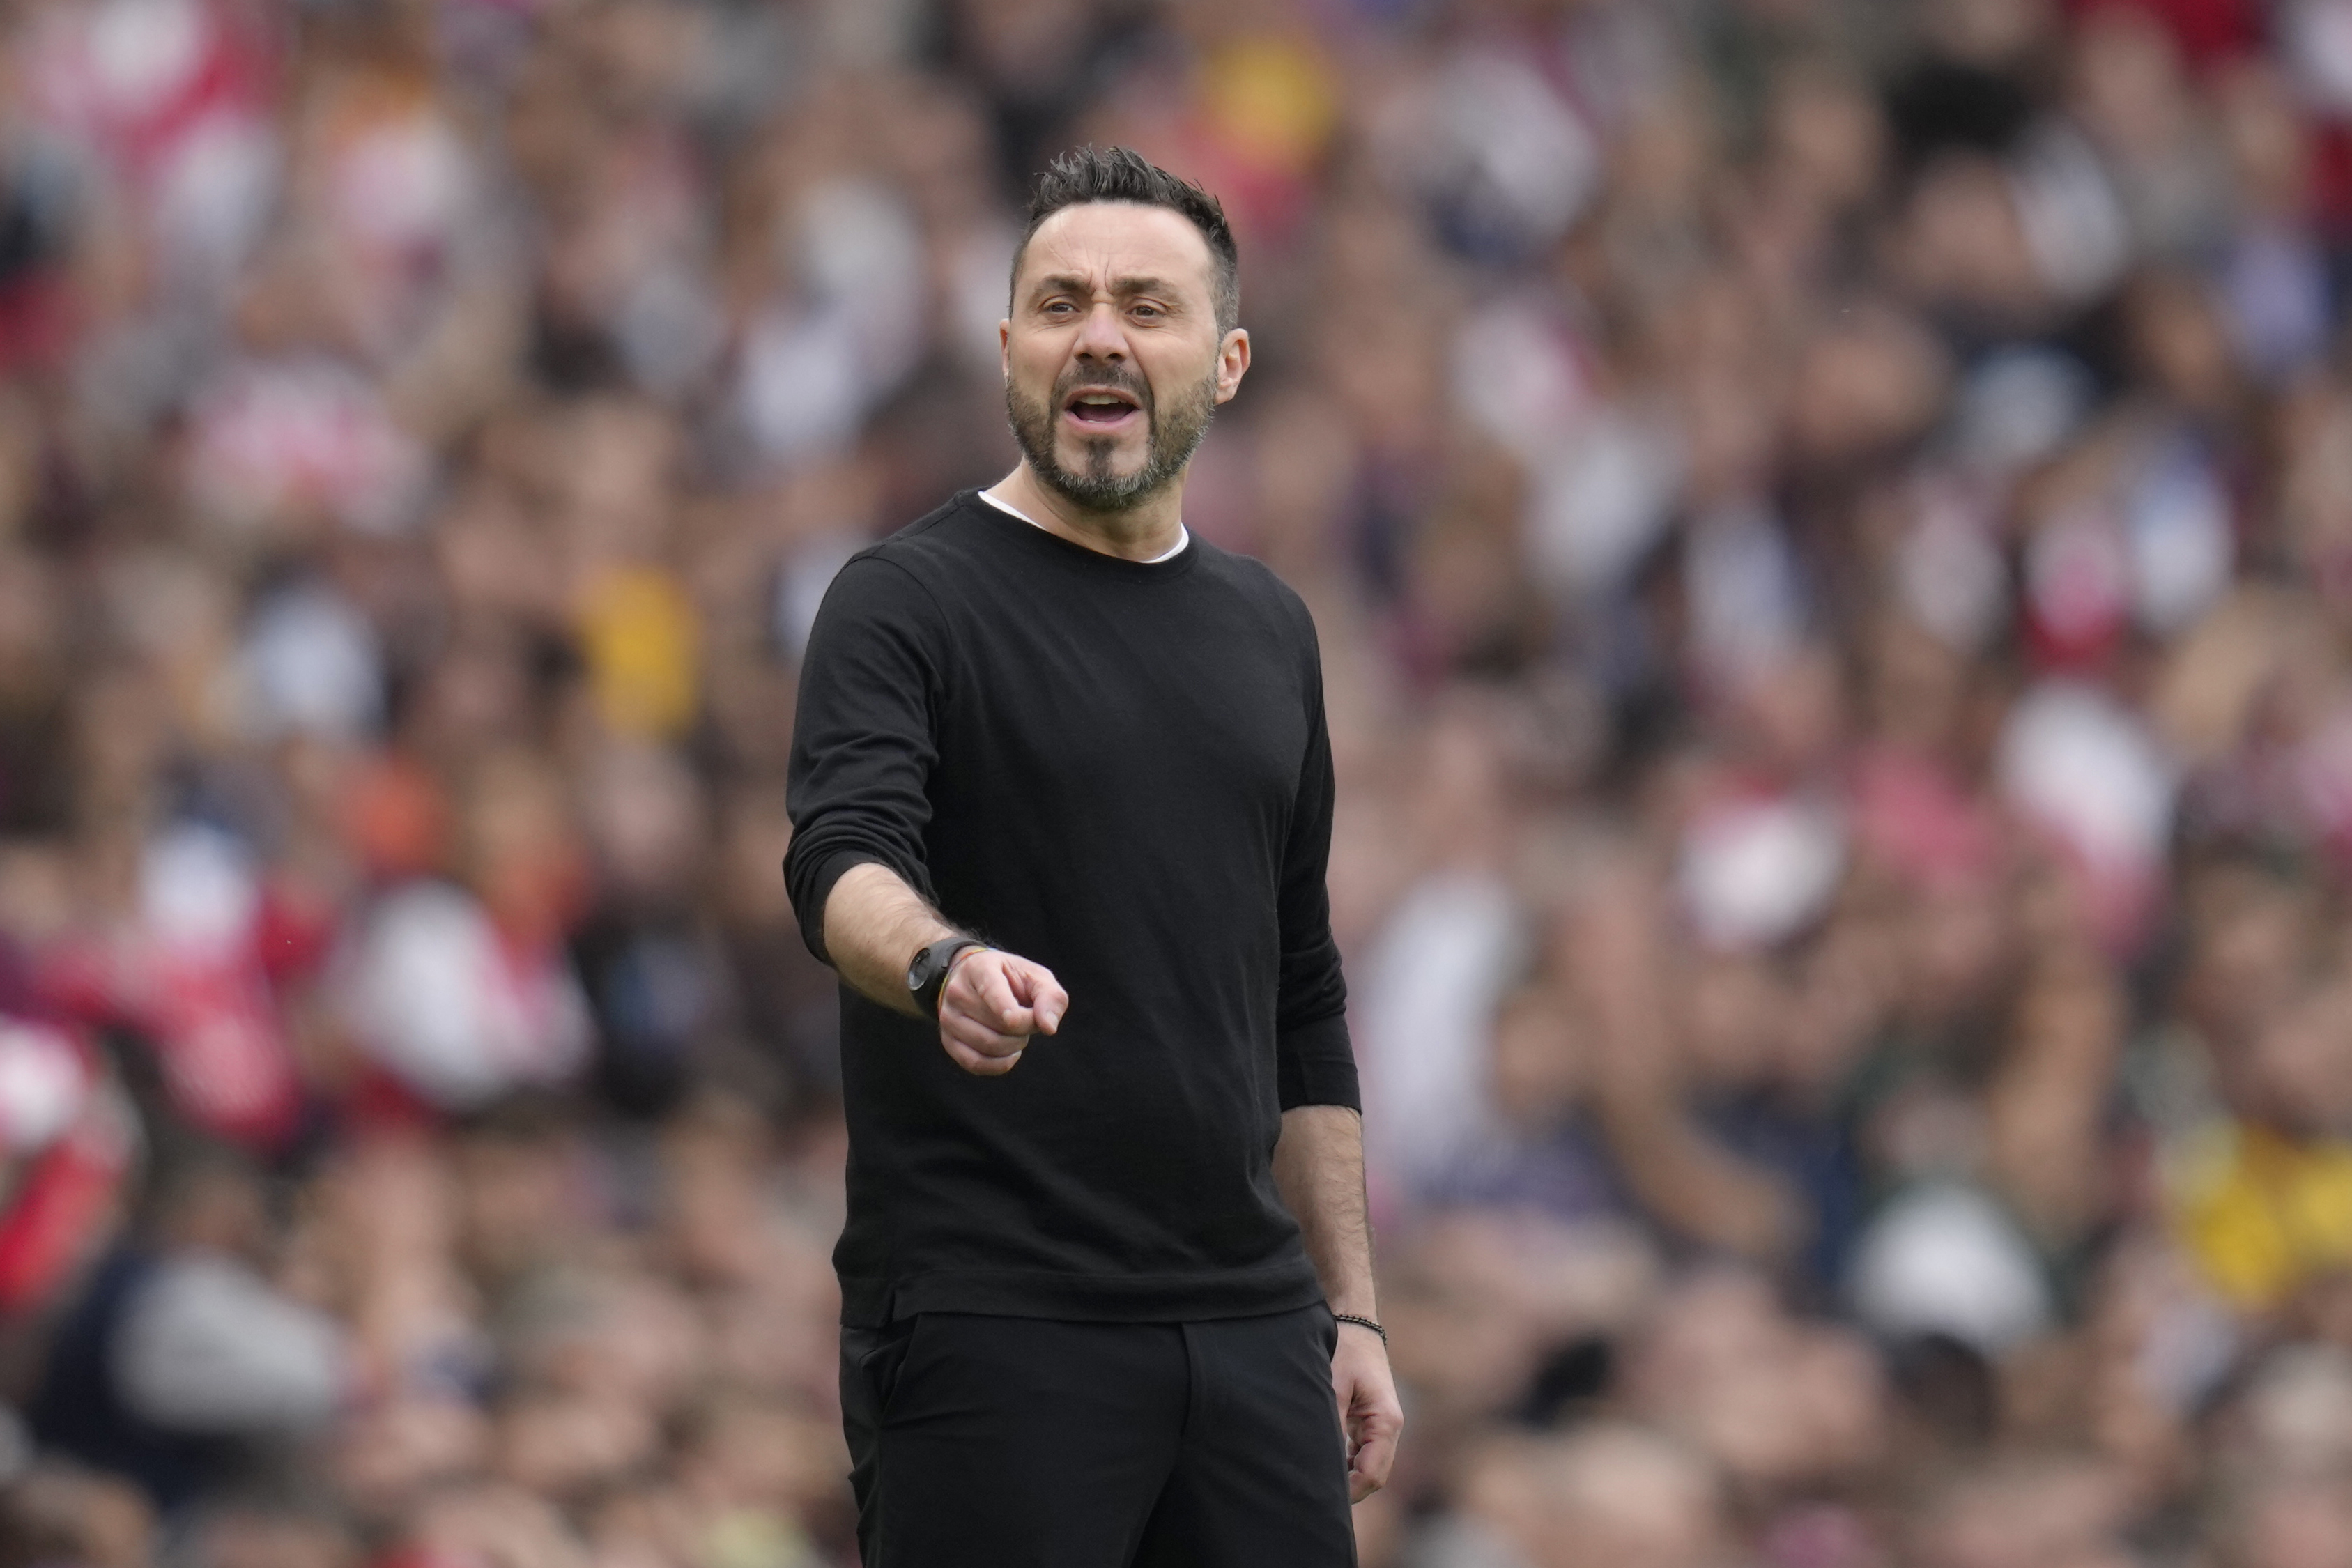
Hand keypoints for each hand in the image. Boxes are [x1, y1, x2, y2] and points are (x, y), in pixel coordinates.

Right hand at [938, 948, 1067, 1074]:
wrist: (975, 981)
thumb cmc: (1011, 979)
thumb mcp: (1036, 976)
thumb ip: (1050, 996)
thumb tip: (1049, 1027)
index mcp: (979, 969)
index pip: (992, 991)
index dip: (1011, 1011)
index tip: (1024, 1021)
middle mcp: (958, 992)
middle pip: (1000, 1024)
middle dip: (1026, 1028)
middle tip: (1029, 1020)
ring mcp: (949, 1018)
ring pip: (988, 1045)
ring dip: (1014, 1046)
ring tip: (1018, 1033)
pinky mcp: (948, 1040)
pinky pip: (975, 1064)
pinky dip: (1000, 1064)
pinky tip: (1011, 1053)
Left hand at [1332, 1321, 1402, 1501]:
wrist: (1354, 1324)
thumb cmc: (1345, 1349)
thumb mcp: (1334, 1385)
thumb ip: (1331, 1424)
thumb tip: (1321, 1460)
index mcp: (1386, 1422)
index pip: (1372, 1474)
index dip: (1348, 1491)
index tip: (1321, 1493)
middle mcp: (1389, 1428)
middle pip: (1373, 1477)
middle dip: (1348, 1490)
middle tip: (1313, 1493)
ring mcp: (1382, 1427)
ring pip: (1368, 1468)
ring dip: (1347, 1478)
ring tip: (1314, 1481)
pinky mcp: (1371, 1424)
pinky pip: (1362, 1455)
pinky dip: (1346, 1465)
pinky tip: (1323, 1462)